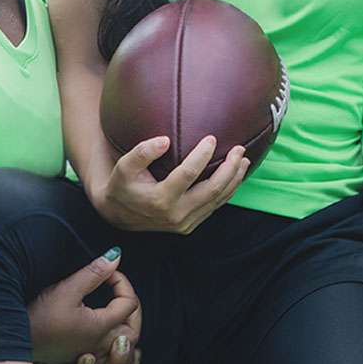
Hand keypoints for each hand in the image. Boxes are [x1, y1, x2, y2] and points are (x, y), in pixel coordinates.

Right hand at [29, 250, 140, 363]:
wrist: (12, 340)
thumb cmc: (38, 315)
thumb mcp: (68, 288)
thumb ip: (95, 272)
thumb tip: (116, 256)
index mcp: (100, 328)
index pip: (129, 304)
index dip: (122, 282)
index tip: (108, 271)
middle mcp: (98, 344)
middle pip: (132, 329)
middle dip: (130, 305)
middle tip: (119, 287)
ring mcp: (88, 352)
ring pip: (119, 341)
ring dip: (122, 321)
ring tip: (112, 301)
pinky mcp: (77, 355)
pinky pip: (105, 348)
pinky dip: (110, 333)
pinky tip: (97, 318)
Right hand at [95, 134, 249, 234]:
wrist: (119, 216)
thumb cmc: (122, 185)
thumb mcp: (124, 166)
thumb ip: (142, 152)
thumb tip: (165, 140)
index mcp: (160, 199)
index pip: (188, 174)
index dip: (202, 155)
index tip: (212, 138)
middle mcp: (176, 214)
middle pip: (212, 190)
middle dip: (229, 169)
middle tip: (239, 149)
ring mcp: (185, 223)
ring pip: (217, 201)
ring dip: (234, 180)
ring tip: (243, 160)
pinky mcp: (190, 225)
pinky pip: (214, 207)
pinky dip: (228, 191)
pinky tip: (234, 176)